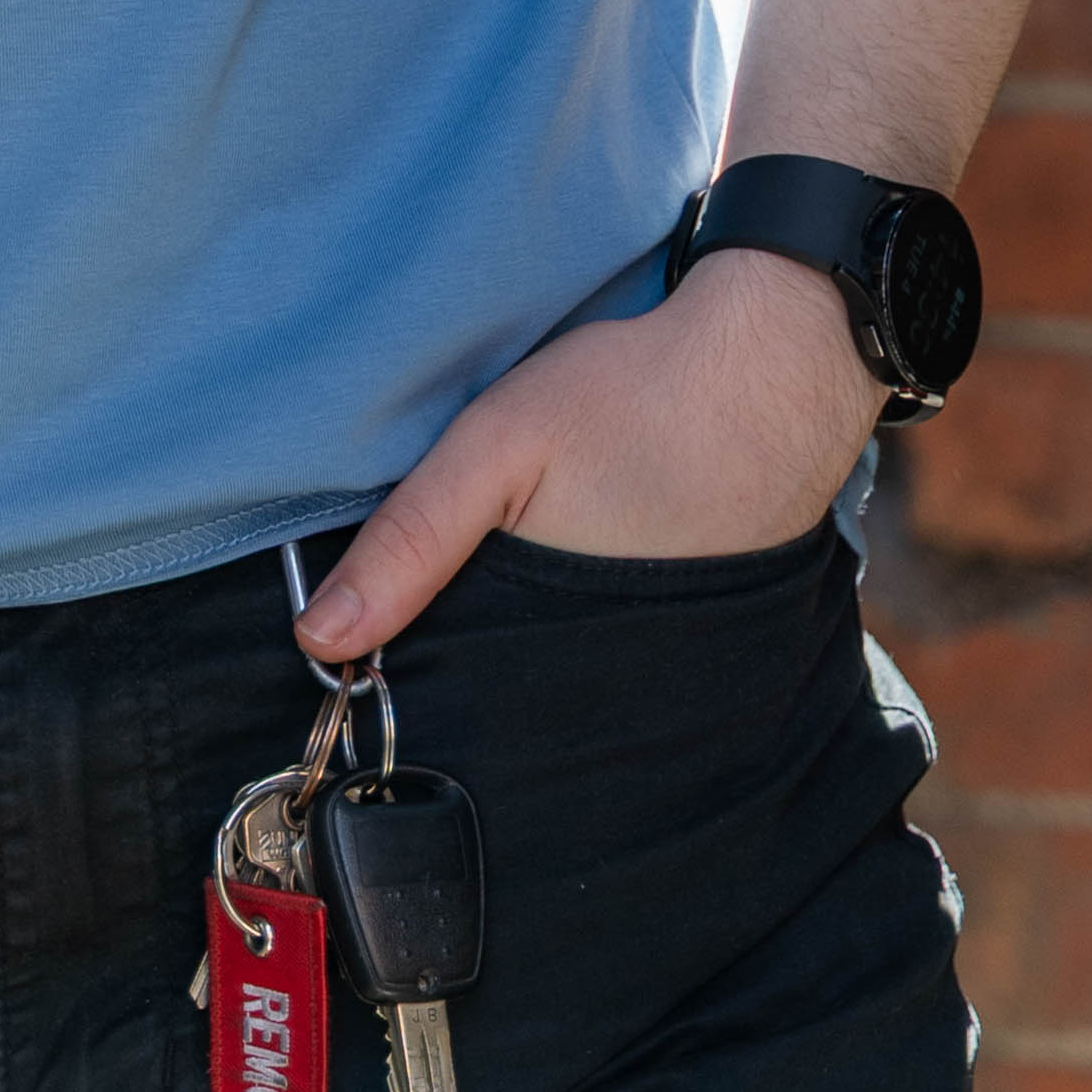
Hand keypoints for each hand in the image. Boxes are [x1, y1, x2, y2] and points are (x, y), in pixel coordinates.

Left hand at [291, 251, 884, 661]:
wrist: (775, 367)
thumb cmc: (632, 402)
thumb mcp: (498, 446)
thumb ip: (411, 538)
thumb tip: (317, 639)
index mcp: (556, 658)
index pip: (459, 723)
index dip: (403, 696)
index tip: (347, 674)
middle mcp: (611, 686)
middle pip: (503, 709)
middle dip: (451, 684)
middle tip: (393, 641)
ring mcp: (656, 666)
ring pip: (550, 682)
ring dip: (507, 655)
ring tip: (462, 613)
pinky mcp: (682, 634)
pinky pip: (598, 653)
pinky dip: (561, 629)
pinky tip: (538, 586)